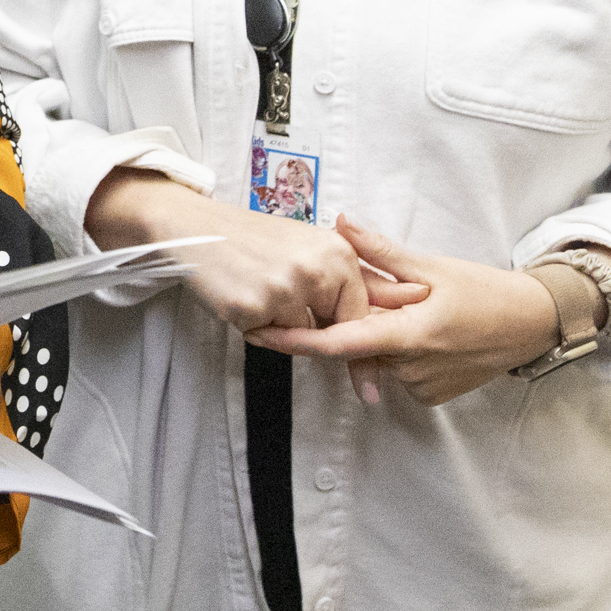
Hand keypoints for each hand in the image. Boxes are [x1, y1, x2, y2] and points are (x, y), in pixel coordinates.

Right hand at [87, 170, 393, 338]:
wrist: (195, 227)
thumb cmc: (254, 240)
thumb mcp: (310, 247)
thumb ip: (356, 276)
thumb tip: (415, 296)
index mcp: (338, 252)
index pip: (361, 314)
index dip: (361, 347)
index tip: (370, 384)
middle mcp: (317, 269)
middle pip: (332, 333)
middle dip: (312, 337)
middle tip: (280, 310)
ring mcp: (285, 288)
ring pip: (296, 337)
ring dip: (277, 326)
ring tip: (255, 289)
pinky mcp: (254, 306)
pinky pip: (265, 336)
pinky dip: (252, 325)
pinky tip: (239, 295)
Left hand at [249, 216, 556, 406]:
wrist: (534, 324)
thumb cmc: (487, 292)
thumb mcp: (433, 266)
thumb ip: (380, 252)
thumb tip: (340, 222)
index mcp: (409, 335)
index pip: (339, 343)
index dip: (296, 340)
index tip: (263, 333)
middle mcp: (412, 367)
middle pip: (356, 348)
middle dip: (351, 323)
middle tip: (378, 299)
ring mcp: (422, 385)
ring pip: (376, 359)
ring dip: (379, 336)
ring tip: (416, 310)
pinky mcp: (432, 395)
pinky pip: (397, 372)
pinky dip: (398, 351)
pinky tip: (426, 332)